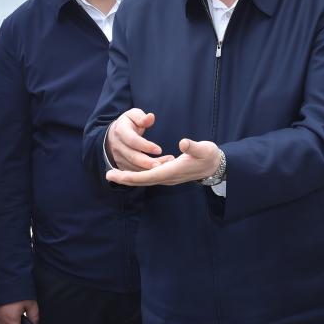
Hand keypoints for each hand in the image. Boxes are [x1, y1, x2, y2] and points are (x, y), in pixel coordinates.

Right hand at [105, 108, 174, 171]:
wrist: (114, 134)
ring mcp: (118, 157)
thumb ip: (142, 117)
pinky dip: (146, 173)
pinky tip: (159, 171)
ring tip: (165, 166)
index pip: (133, 140)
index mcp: (120, 131)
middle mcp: (117, 146)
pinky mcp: (121, 165)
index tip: (159, 150)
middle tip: (161, 165)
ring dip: (149, 169)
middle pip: (132, 157)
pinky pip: (134, 172)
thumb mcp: (133, 115)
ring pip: (134, 167)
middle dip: (147, 162)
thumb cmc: (128, 123)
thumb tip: (150, 117)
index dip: (145, 146)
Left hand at [107, 139, 221, 186]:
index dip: (130, 176)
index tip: (116, 174)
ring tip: (115, 173)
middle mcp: (167, 177)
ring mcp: (168, 177)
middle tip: (108, 174)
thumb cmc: (209, 156)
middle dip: (125, 179)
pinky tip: (131, 170)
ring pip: (145, 179)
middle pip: (142, 180)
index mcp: (172, 171)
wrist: (215, 166)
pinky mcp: (168, 174)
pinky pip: (149, 177)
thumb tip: (183, 143)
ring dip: (130, 177)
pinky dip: (138, 175)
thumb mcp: (204, 149)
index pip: (147, 176)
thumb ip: (193, 146)